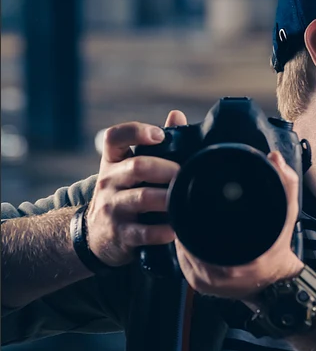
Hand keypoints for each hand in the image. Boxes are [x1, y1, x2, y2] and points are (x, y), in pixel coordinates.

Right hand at [84, 110, 187, 266]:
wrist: (96, 235)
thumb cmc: (123, 194)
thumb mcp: (130, 168)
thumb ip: (154, 145)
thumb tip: (177, 115)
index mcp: (113, 162)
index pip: (115, 138)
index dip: (136, 132)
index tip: (159, 135)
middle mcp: (108, 181)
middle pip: (137, 167)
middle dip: (166, 169)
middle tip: (184, 174)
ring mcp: (112, 208)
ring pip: (142, 198)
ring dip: (168, 198)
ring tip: (186, 198)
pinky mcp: (120, 234)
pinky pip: (144, 231)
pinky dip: (163, 231)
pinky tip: (176, 229)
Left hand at [174, 149, 303, 301]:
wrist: (276, 284)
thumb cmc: (278, 249)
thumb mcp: (287, 214)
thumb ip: (286, 184)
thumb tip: (275, 159)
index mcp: (239, 258)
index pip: (202, 229)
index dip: (198, 212)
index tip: (200, 200)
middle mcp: (218, 274)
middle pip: (189, 236)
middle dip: (190, 220)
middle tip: (195, 206)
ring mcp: (205, 281)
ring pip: (183, 248)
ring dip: (186, 233)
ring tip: (192, 219)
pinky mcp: (198, 285)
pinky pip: (183, 260)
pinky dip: (186, 247)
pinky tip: (193, 236)